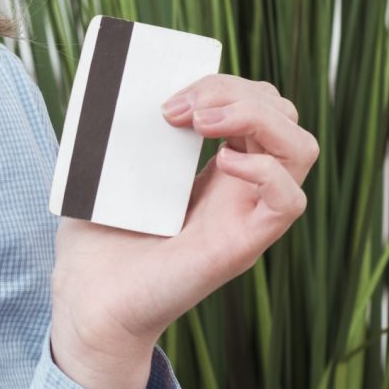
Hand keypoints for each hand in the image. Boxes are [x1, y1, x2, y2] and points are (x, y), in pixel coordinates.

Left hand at [49, 73, 317, 388]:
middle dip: (239, 91)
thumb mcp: (105, 176)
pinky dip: (268, 173)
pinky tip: (225, 163)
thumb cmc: (96, 244)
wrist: (88, 303)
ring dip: (257, 118)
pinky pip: (289, 203)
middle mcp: (240, 189)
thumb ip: (117, 136)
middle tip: (180, 107)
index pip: (256, 107)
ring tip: (202, 123)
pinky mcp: (242, 246)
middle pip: (283, 118)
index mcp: (215, 168)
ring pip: (300, 150)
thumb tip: (105, 94)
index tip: (168, 97)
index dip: (224, 86)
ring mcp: (245, 216)